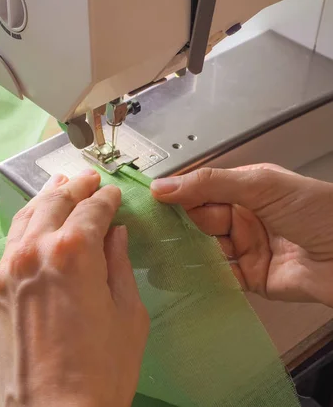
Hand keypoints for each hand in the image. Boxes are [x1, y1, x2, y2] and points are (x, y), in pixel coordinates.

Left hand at [0, 169, 148, 406]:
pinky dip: (27, 228)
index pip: (91, 209)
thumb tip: (115, 235)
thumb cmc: (100, 371)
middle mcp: (35, 252)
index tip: (112, 195)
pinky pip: (11, 247)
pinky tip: (36, 225)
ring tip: (59, 185)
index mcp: (74, 252)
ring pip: (26, 218)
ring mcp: (8, 270)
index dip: (105, 199)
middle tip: (87, 179)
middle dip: (74, 187)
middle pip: (54, 203)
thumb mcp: (127, 313)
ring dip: (46, 198)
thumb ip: (119, 264)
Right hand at [151, 164, 332, 307]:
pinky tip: (174, 275)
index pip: (198, 191)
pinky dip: (198, 276)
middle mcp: (241, 218)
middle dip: (175, 227)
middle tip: (147, 233)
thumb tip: (163, 185)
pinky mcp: (248, 278)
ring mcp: (244, 249)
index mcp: (244, 190)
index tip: (147, 203)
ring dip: (182, 252)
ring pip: (202, 249)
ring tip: (154, 255)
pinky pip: (217, 276)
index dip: (174, 197)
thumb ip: (210, 184)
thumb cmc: (318, 212)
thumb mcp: (261, 185)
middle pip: (196, 221)